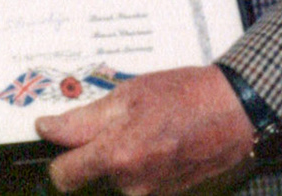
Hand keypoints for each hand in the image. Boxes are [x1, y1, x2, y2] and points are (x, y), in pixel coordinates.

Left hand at [37, 65, 254, 193]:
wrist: (235, 113)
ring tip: (141, 125)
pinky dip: (140, 160)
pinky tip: (156, 138)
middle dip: (94, 150)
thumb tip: (47, 129)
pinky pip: (138, 179)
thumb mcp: (127, 95)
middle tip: (114, 120)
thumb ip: (83, 119)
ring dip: (118, 155)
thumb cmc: (184, 97)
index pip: (63, 177)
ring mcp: (152, 192)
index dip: (57, 158)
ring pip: (114, 176)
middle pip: (90, 174)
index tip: (56, 139)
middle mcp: (132, 184)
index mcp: (117, 156)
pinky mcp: (167, 194)